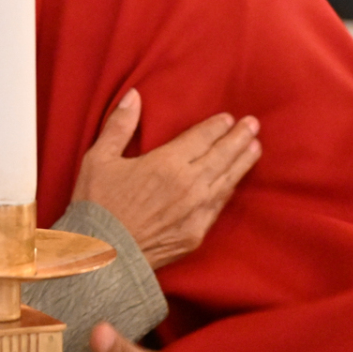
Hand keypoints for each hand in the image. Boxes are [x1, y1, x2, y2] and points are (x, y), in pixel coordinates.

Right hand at [70, 90, 259, 268]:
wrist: (102, 256)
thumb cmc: (97, 205)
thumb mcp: (99, 159)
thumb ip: (119, 125)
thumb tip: (134, 96)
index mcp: (167, 163)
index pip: (202, 138)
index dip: (217, 126)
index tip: (228, 118)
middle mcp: (189, 185)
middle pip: (222, 156)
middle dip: (239, 138)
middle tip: (253, 124)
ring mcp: (197, 211)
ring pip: (227, 180)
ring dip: (243, 161)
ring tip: (255, 147)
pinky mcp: (197, 233)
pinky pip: (219, 205)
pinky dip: (230, 189)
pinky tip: (234, 182)